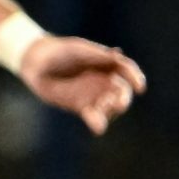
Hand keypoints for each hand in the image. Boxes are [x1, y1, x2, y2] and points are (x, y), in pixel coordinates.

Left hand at [20, 36, 145, 135]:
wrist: (38, 63)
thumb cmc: (60, 52)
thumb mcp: (79, 50)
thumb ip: (97, 55)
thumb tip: (118, 54)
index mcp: (108, 63)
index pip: (127, 70)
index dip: (135, 77)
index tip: (139, 86)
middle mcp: (105, 81)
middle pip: (122, 93)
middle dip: (122, 99)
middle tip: (116, 102)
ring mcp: (95, 95)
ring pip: (110, 107)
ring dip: (109, 110)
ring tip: (100, 106)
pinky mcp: (82, 107)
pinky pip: (94, 117)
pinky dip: (98, 122)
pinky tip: (98, 128)